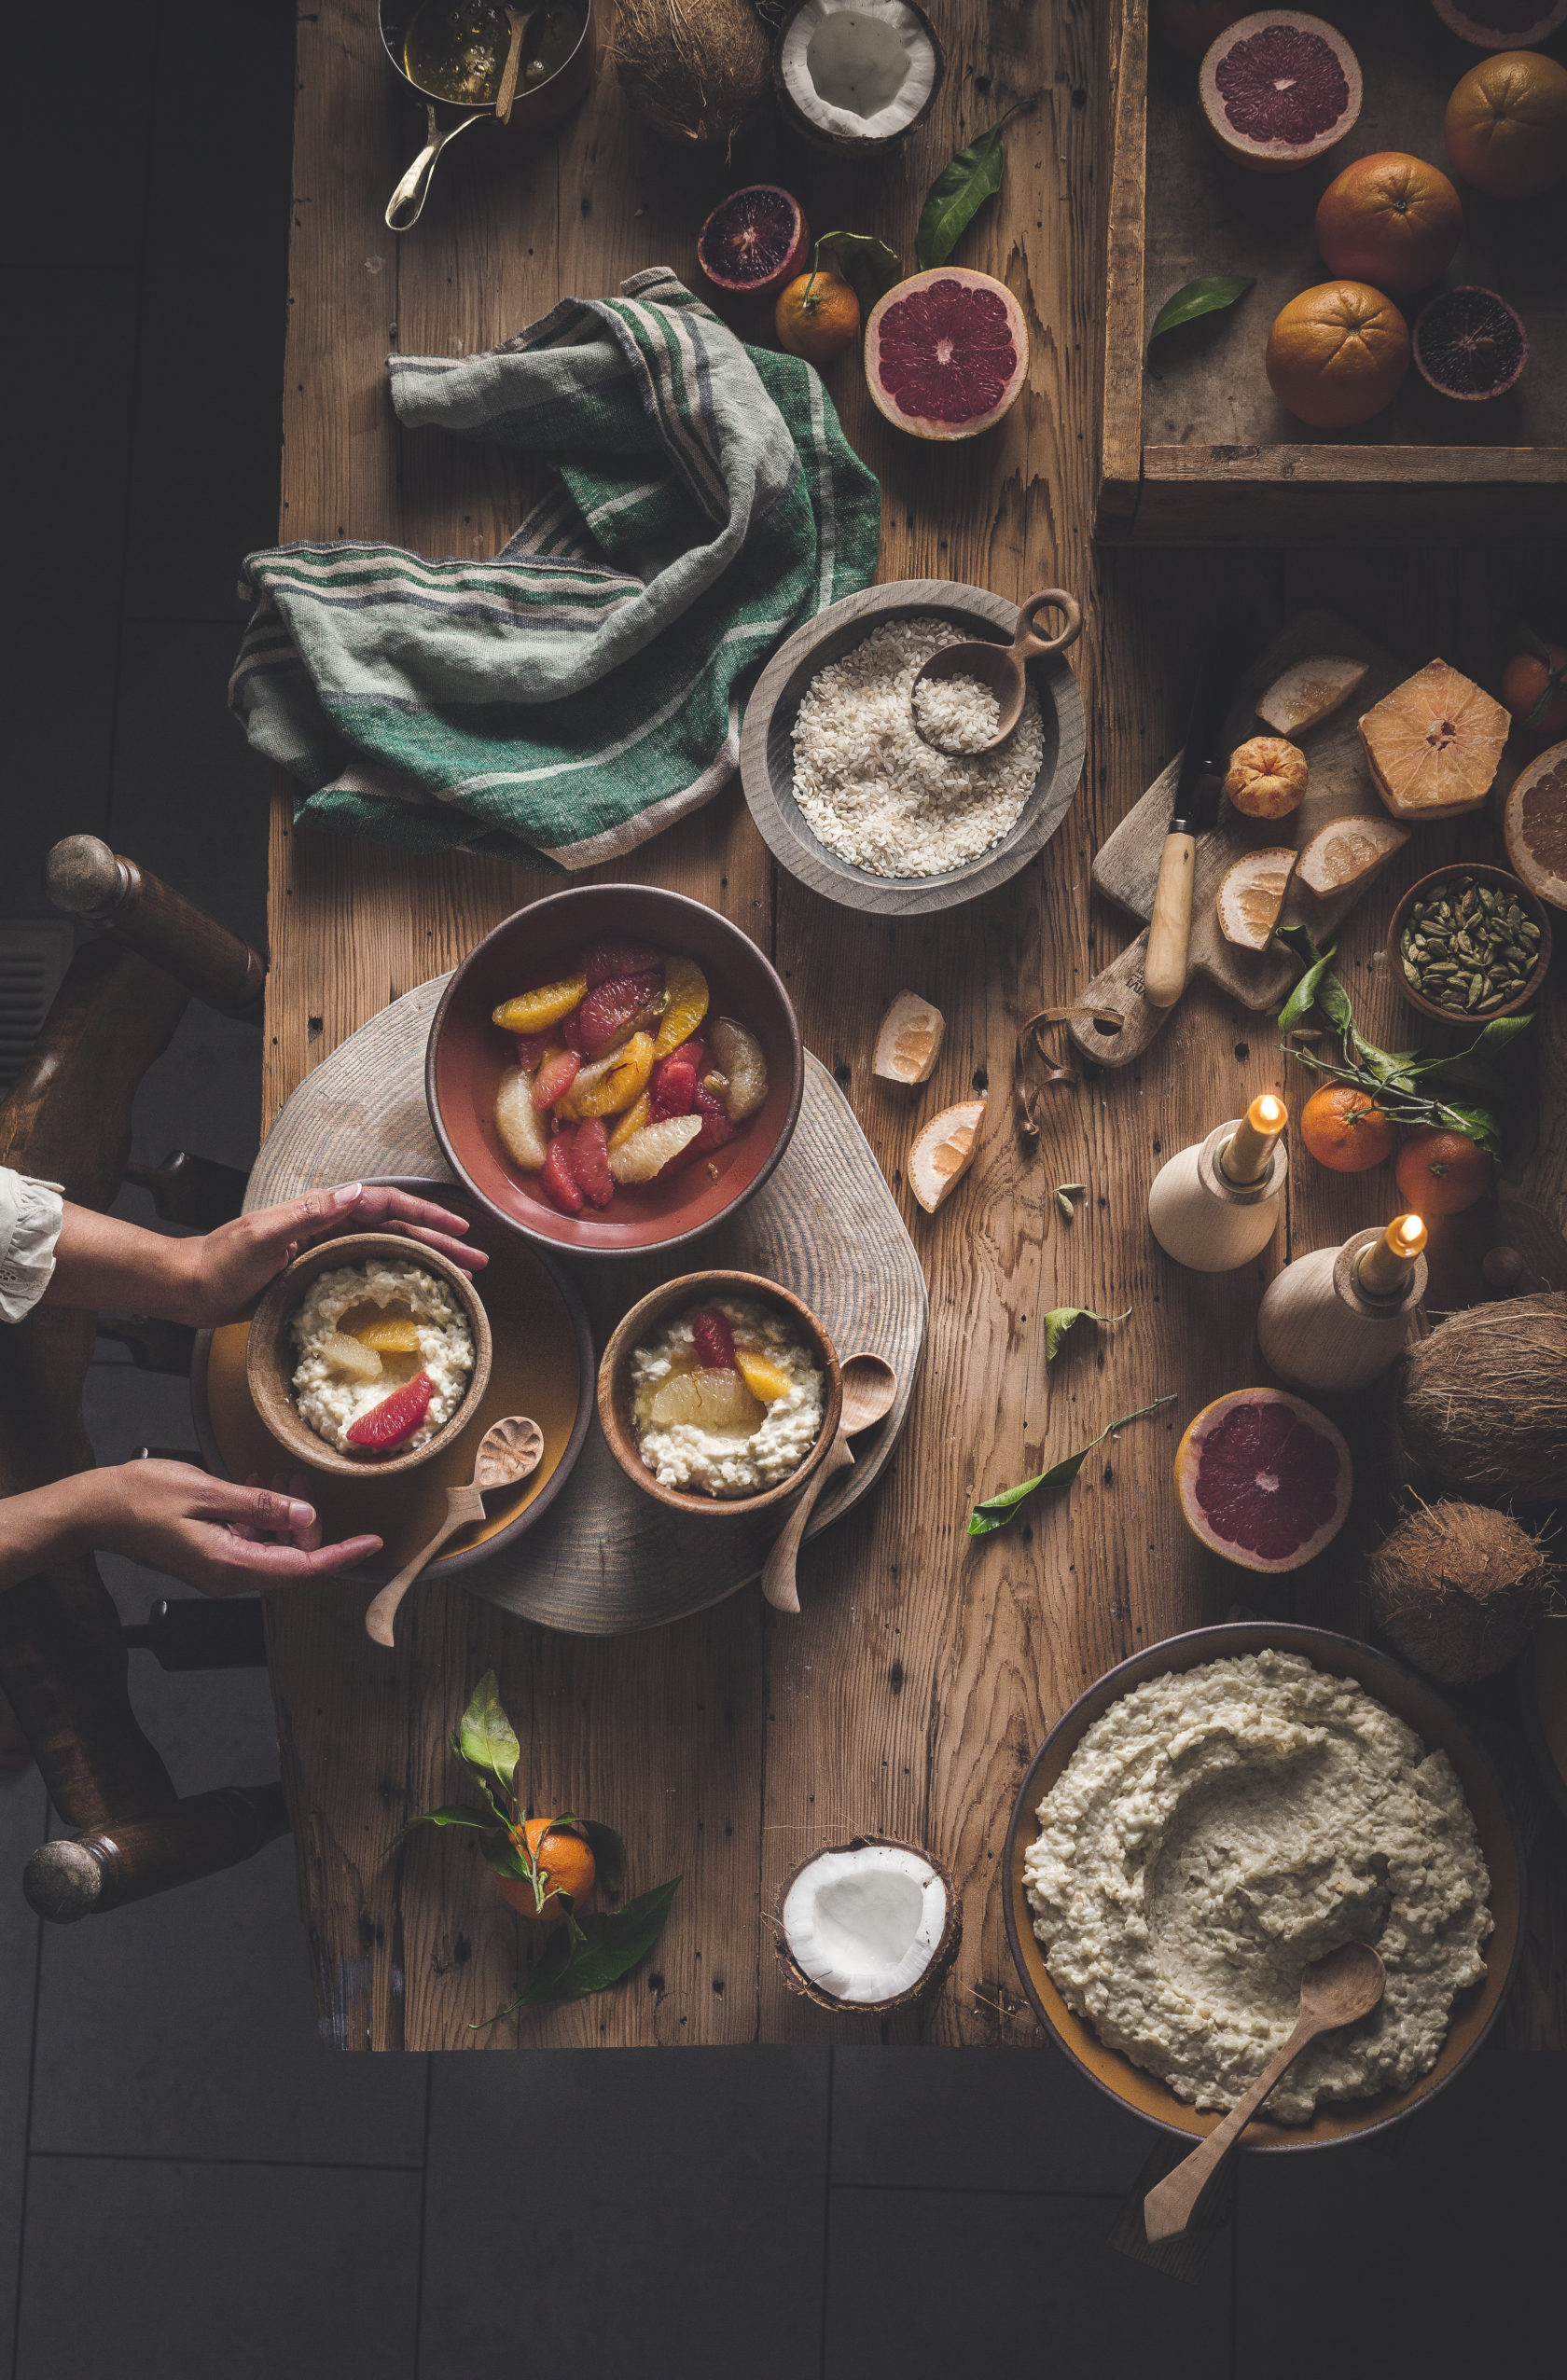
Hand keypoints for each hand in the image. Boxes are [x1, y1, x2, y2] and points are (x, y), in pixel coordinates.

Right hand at [85, 1461, 381, 1594]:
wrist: (95, 1510)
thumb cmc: (141, 1497)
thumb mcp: (207, 1491)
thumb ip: (260, 1507)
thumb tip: (304, 1517)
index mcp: (230, 1565)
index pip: (303, 1569)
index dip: (343, 1555)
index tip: (374, 1542)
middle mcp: (228, 1576)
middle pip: (293, 1562)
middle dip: (309, 1524)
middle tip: (302, 1482)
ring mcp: (218, 1570)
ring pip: (274, 1550)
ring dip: (285, 1518)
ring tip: (279, 1479)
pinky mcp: (210, 1558)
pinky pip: (251, 1544)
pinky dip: (262, 1518)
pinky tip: (257, 1488)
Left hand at [176, 1181, 486, 1326]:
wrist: (191, 1287)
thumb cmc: (221, 1262)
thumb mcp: (265, 1235)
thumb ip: (310, 1213)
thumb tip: (356, 1192)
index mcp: (322, 1212)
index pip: (385, 1205)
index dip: (425, 1213)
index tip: (459, 1229)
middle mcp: (330, 1228)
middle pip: (398, 1229)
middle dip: (441, 1241)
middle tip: (478, 1261)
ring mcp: (327, 1252)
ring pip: (389, 1251)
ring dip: (426, 1262)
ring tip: (461, 1279)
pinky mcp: (319, 1275)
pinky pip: (370, 1273)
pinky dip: (398, 1280)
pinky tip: (414, 1295)